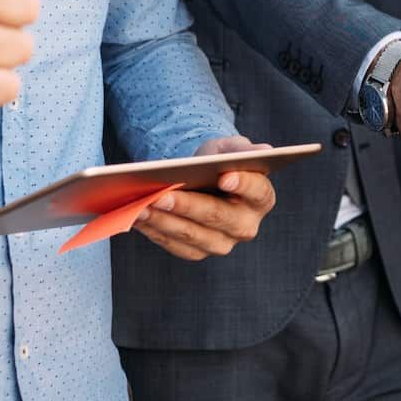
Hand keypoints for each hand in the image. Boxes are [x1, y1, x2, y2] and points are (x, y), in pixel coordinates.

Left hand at [134, 135, 277, 260]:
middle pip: (218, 217)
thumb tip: (263, 150)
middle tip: (162, 195)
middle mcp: (245, 226)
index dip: (242, 184)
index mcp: (261, 198)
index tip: (224, 176)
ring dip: (164, 221)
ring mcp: (222, 242)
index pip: (257, 191)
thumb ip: (243, 149)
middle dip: (188, 206)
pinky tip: (137, 217)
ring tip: (142, 207)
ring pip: (192, 235)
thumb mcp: (229, 148)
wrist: (200, 179)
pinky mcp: (197, 251)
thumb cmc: (218, 161)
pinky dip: (155, 231)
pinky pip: (174, 245)